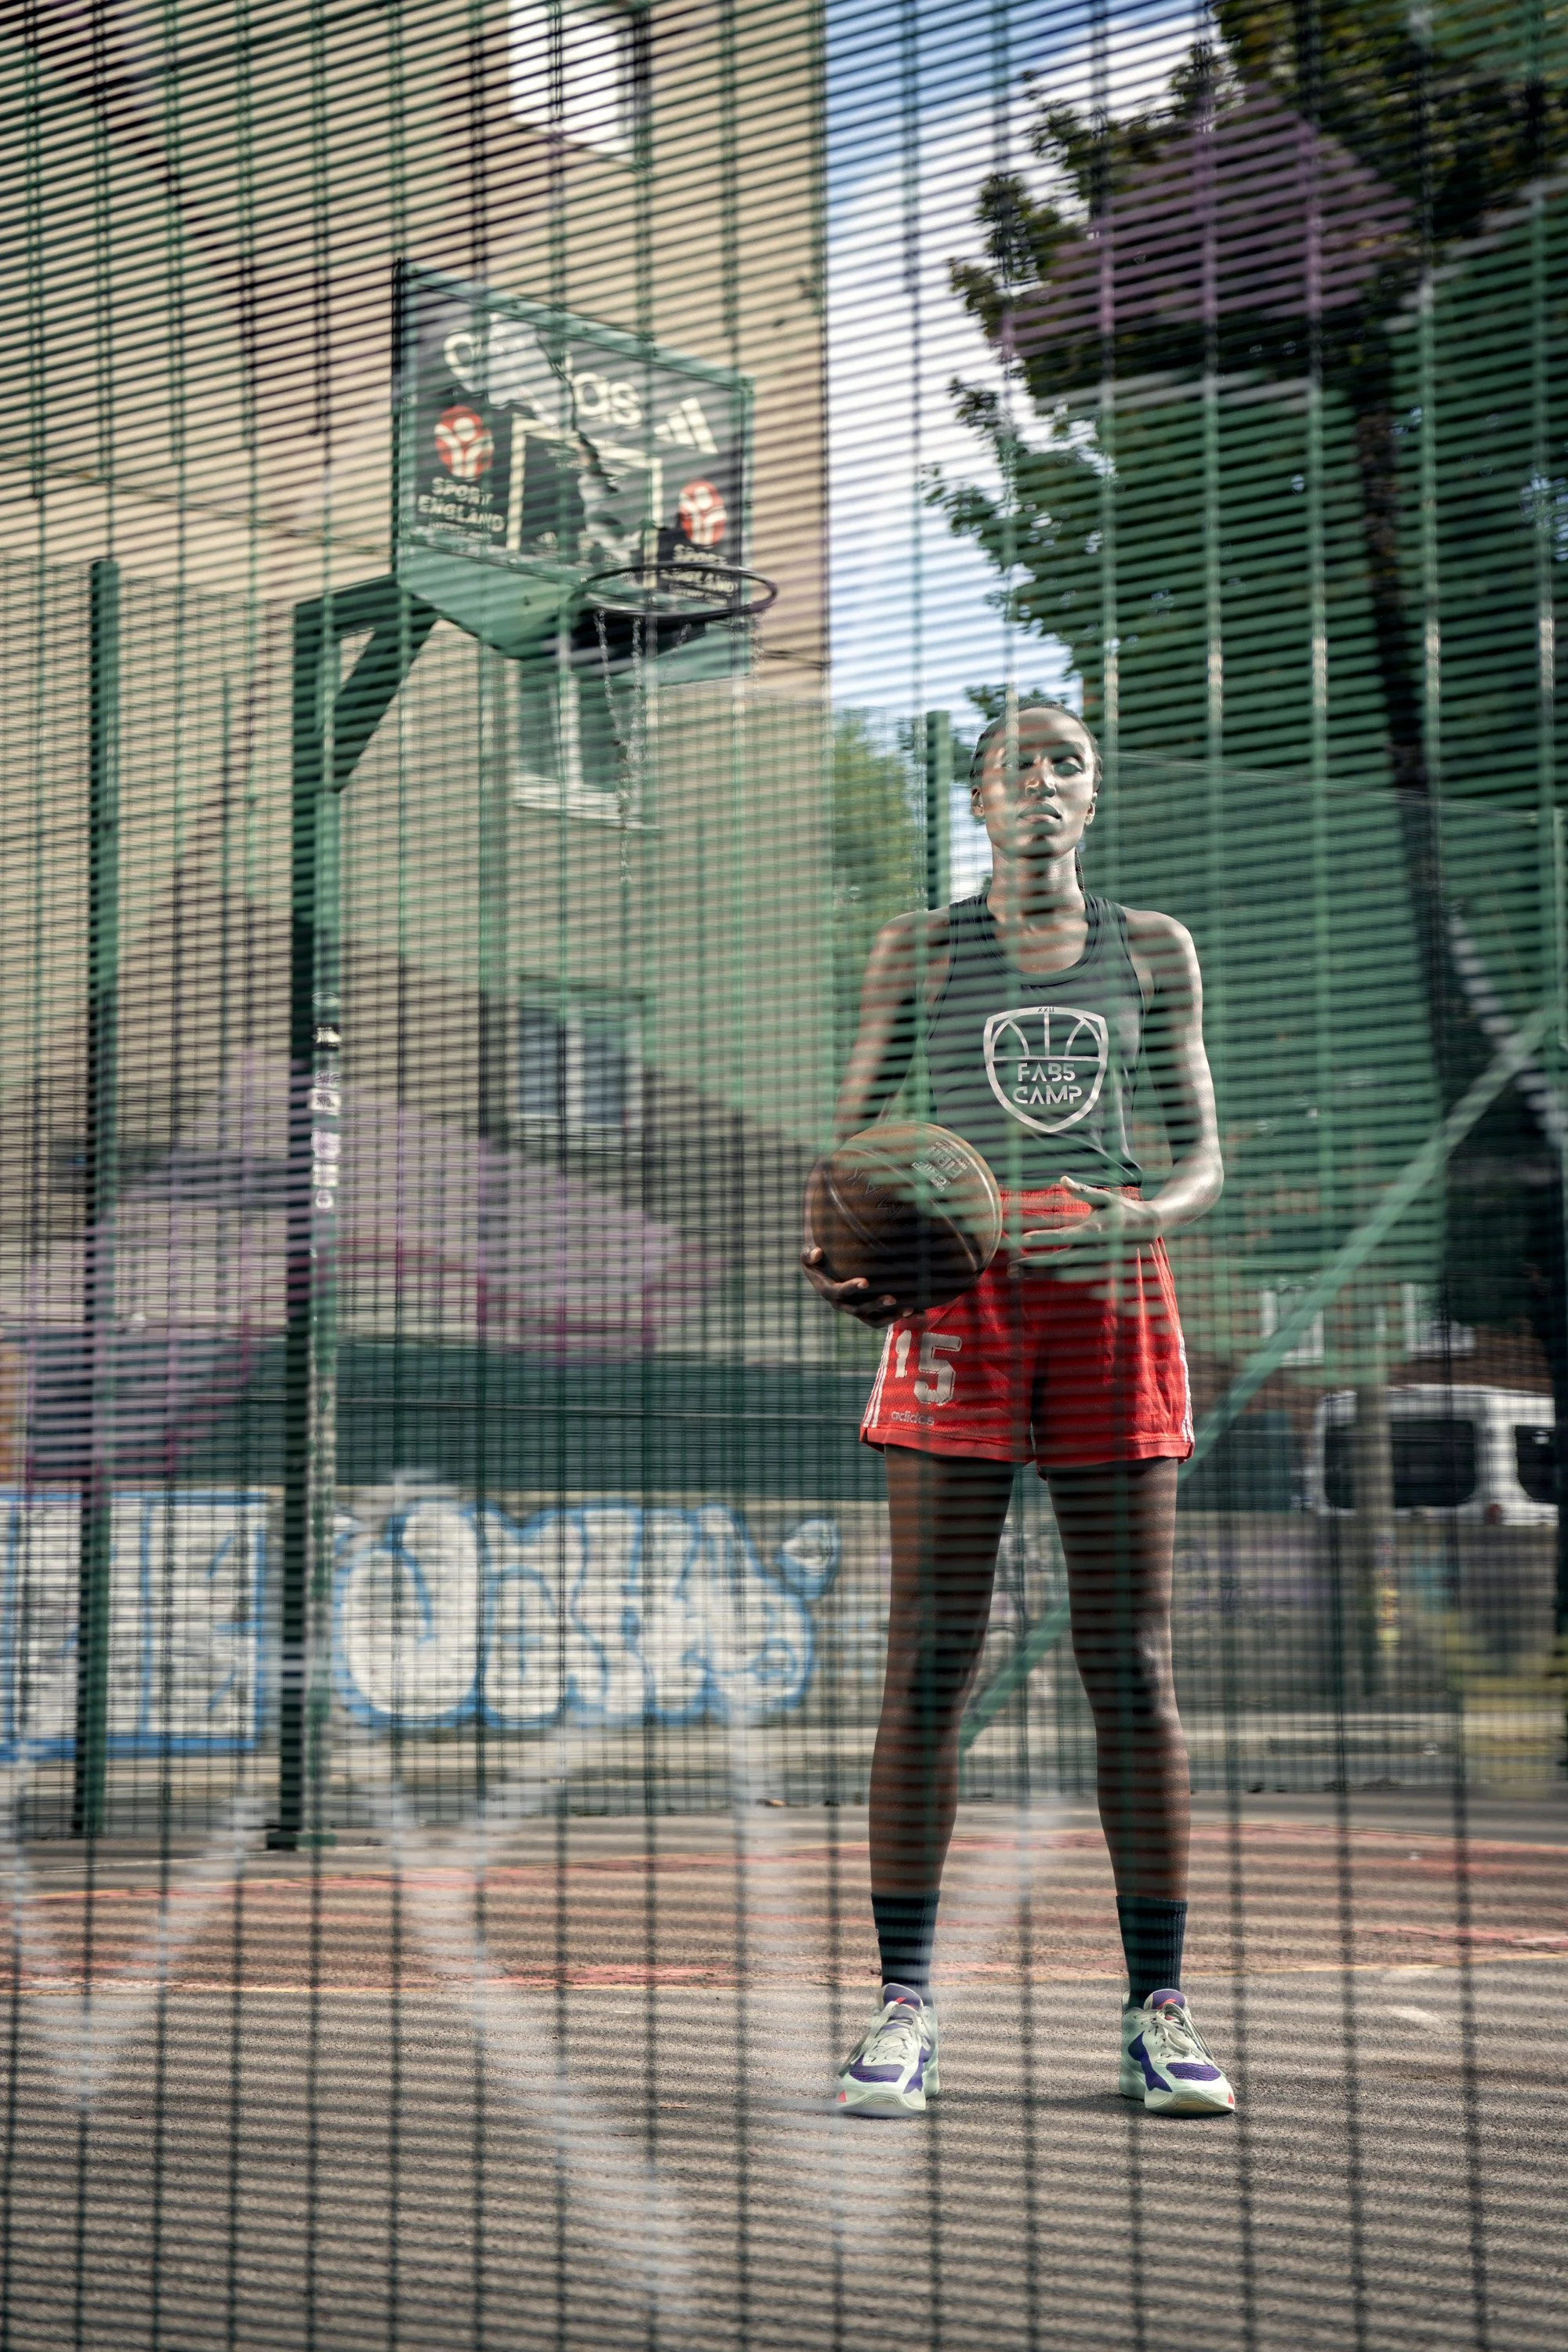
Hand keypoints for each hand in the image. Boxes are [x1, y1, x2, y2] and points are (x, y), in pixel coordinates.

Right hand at [800, 1246, 900, 1326]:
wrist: (825, 1270)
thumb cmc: (817, 1259)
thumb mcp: (807, 1256)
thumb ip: (809, 1254)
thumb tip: (817, 1252)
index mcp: (829, 1291)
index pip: (840, 1292)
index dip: (852, 1288)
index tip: (865, 1281)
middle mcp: (843, 1304)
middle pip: (860, 1309)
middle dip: (876, 1305)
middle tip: (893, 1298)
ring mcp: (856, 1309)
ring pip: (874, 1319)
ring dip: (891, 1316)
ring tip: (909, 1308)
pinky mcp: (868, 1310)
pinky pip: (884, 1317)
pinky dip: (900, 1315)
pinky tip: (920, 1310)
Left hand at [1016, 1178, 1161, 1277]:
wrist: (1147, 1228)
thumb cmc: (1122, 1208)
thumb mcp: (1104, 1197)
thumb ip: (1082, 1190)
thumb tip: (1062, 1179)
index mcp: (1094, 1230)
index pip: (1064, 1236)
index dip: (1044, 1237)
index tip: (1024, 1238)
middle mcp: (1092, 1250)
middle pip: (1059, 1261)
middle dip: (1035, 1265)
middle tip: (1011, 1267)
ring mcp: (1094, 1262)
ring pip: (1062, 1272)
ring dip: (1039, 1273)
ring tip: (1015, 1273)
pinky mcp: (1095, 1268)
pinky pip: (1070, 1275)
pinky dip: (1050, 1276)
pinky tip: (1031, 1275)